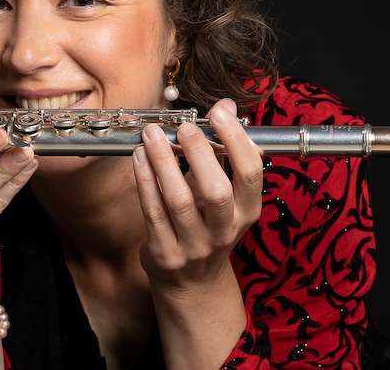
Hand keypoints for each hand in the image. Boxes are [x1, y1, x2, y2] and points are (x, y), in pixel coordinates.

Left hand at [131, 98, 263, 291]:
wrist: (193, 284)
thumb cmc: (209, 225)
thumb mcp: (225, 193)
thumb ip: (223, 151)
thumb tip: (227, 105)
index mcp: (247, 211)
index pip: (251, 173)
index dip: (236, 141)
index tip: (219, 114)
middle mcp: (224, 231)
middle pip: (215, 190)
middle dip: (198, 153)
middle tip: (184, 126)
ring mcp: (194, 246)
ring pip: (178, 201)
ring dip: (163, 163)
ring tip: (152, 134)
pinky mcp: (165, 254)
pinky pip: (152, 213)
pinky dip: (144, 181)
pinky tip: (138, 157)